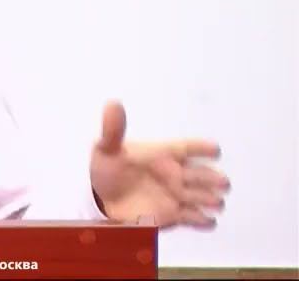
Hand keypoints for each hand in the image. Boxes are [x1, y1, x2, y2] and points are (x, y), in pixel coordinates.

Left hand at [90, 101, 229, 228]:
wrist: (101, 198)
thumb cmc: (108, 169)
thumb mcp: (107, 149)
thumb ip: (113, 130)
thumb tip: (112, 103)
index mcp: (162, 154)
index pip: (186, 148)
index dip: (201, 148)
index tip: (216, 150)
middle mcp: (174, 174)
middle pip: (200, 174)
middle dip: (212, 178)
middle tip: (223, 182)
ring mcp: (176, 195)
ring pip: (200, 196)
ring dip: (210, 199)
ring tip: (217, 202)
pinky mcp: (173, 215)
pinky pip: (193, 218)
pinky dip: (202, 220)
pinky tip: (209, 221)